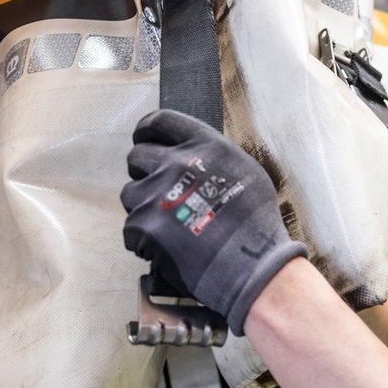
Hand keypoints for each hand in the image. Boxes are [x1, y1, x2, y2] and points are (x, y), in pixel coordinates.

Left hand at [121, 110, 306, 334]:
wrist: (253, 266)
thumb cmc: (256, 225)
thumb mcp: (246, 173)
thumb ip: (213, 158)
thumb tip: (194, 158)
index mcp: (204, 145)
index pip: (159, 122)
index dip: (146, 132)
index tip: (145, 141)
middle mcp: (176, 164)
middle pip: (137, 156)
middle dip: (145, 173)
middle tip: (162, 193)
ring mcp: (157, 195)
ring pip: (130, 193)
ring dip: (145, 207)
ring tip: (171, 225)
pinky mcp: (144, 226)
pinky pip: (131, 228)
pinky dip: (144, 239)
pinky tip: (169, 246)